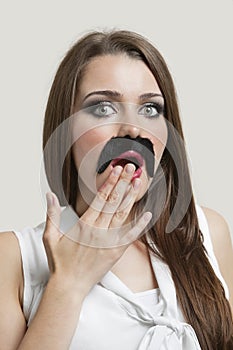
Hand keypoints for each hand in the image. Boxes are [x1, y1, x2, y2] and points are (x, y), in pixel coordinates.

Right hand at [43, 163, 151, 295]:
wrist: (69, 285)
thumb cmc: (60, 262)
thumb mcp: (50, 237)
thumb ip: (52, 214)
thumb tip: (50, 195)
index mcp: (84, 224)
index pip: (100, 198)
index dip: (109, 182)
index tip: (116, 170)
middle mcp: (98, 230)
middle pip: (113, 202)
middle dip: (122, 182)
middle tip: (130, 168)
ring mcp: (109, 241)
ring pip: (122, 215)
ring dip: (131, 197)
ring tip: (138, 182)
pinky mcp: (116, 252)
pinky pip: (130, 236)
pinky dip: (139, 225)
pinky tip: (147, 214)